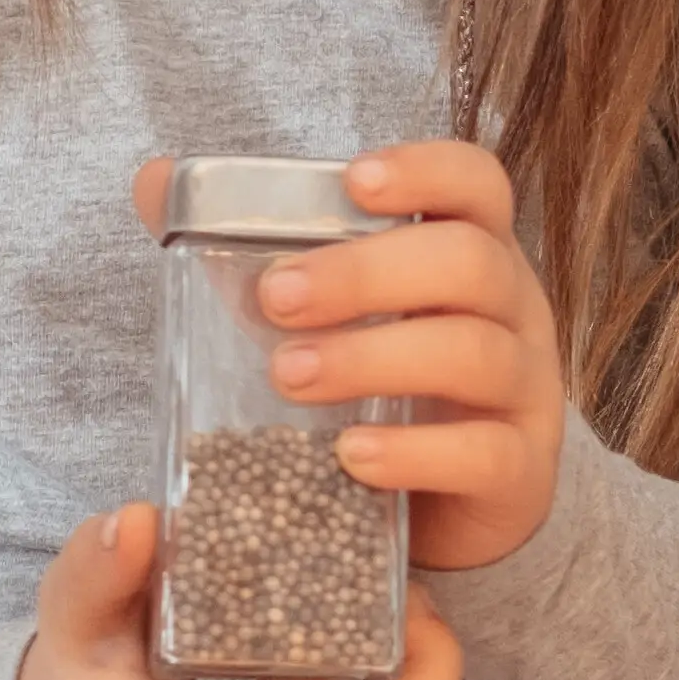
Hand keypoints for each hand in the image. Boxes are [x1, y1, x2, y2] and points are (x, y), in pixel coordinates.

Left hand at [137, 140, 564, 573]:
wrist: (441, 508)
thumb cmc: (379, 390)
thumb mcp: (324, 317)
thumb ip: (246, 250)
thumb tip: (152, 179)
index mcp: (470, 255)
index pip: (477, 185)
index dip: (427, 171)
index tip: (355, 182)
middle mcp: (513, 311)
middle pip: (472, 261)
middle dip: (369, 273)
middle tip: (276, 298)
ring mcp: (526, 392)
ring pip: (476, 352)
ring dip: (375, 358)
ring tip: (289, 377)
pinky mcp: (521, 473)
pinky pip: (485, 453)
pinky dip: (415, 453)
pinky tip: (352, 457)